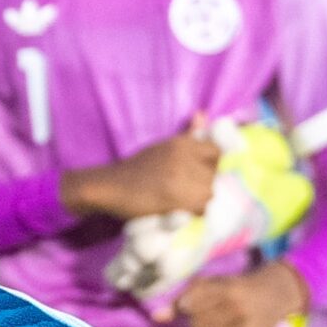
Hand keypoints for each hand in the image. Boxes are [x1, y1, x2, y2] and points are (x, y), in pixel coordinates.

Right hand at [62, 124, 220, 222]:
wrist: (110, 187)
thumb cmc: (136, 168)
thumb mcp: (163, 146)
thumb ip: (188, 134)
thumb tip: (201, 113)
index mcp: (182, 143)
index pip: (216, 153)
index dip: (209, 165)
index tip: (196, 172)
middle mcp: (184, 158)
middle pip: (213, 176)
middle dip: (202, 184)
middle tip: (181, 189)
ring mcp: (181, 179)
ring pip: (208, 193)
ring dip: (198, 200)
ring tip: (178, 200)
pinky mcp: (176, 200)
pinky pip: (199, 208)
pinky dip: (191, 212)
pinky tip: (176, 209)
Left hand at [176, 262, 306, 326]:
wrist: (273, 296)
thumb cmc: (234, 288)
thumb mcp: (211, 284)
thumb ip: (182, 298)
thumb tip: (156, 318)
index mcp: (229, 290)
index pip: (188, 307)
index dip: (185, 308)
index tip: (192, 305)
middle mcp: (240, 311)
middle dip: (193, 324)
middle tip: (204, 318)